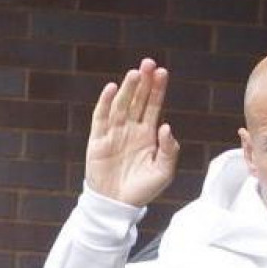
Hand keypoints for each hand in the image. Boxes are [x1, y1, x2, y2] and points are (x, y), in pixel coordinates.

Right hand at [85, 58, 179, 206]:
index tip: (163, 72)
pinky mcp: (98, 140)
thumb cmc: (143, 189)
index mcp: (148, 135)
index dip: (157, 89)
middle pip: (138, 100)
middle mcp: (131, 129)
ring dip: (128, 89)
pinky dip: (106, 103)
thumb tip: (167, 126)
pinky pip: (101, 118)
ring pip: (121, 105)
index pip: (153, 106)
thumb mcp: (163, 171)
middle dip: (143, 82)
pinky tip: (112, 89)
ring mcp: (114, 133)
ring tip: (135, 73)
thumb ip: (169, 150)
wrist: (118, 204)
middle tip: (149, 63)